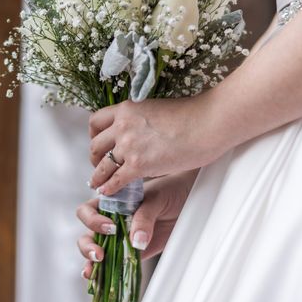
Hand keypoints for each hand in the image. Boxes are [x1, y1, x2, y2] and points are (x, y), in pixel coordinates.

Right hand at [77, 170, 197, 277]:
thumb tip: (136, 241)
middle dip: (88, 245)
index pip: (89, 210)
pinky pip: (115, 263)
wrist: (189, 200)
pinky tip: (100, 280)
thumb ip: (144, 218)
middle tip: (99, 253)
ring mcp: (120, 237)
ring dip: (91, 261)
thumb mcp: (156, 199)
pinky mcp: (132, 252)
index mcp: (112, 201)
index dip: (92, 220)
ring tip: (95, 269)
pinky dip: (105, 273)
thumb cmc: (170, 190)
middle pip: (87, 233)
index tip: (109, 227)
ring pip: (96, 250)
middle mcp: (112, 219)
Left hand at [88, 94, 226, 194]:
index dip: (94, 135)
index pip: (96, 121)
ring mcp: (129, 145)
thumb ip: (141, 121)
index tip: (99, 144)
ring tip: (98, 183)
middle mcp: (123, 125)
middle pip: (95, 145)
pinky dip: (109, 188)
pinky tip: (108, 192)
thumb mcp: (156, 109)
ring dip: (98, 176)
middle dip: (94, 158)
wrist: (208, 123)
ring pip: (102, 165)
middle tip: (99, 165)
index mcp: (126, 109)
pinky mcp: (139, 165)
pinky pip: (116, 180)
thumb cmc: (191, 116)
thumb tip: (139, 133)